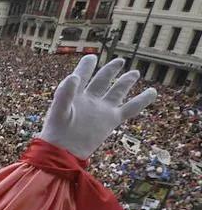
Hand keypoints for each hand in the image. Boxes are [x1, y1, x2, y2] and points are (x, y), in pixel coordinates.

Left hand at [38, 55, 156, 158]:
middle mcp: (90, 99)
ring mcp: (102, 109)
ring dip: (126, 82)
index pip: (82, 75)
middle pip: (102, 80)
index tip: (92, 57)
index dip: (86, 66)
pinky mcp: (111, 120)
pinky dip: (142, 100)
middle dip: (111, 70)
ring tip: (134, 72)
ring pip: (117, 91)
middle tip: (120, 61)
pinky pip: (130, 108)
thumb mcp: (58, 110)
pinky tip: (152, 92)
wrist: (65, 152)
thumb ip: (64, 93)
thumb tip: (74, 76)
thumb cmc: (57, 132)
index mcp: (75, 95)